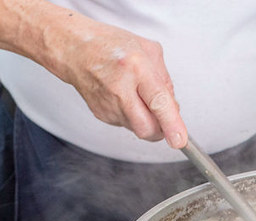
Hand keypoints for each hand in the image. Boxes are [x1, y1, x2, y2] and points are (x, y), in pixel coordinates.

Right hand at [56, 20, 187, 147]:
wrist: (75, 49)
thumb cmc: (111, 46)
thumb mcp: (148, 50)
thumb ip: (165, 79)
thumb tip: (173, 108)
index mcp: (135, 67)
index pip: (157, 101)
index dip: (171, 123)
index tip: (179, 140)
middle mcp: (120, 88)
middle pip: (147, 127)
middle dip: (161, 130)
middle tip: (164, 117)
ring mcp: (108, 104)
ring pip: (138, 128)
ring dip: (146, 119)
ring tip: (137, 94)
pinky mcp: (101, 114)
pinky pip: (126, 124)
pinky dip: (132, 115)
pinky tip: (124, 97)